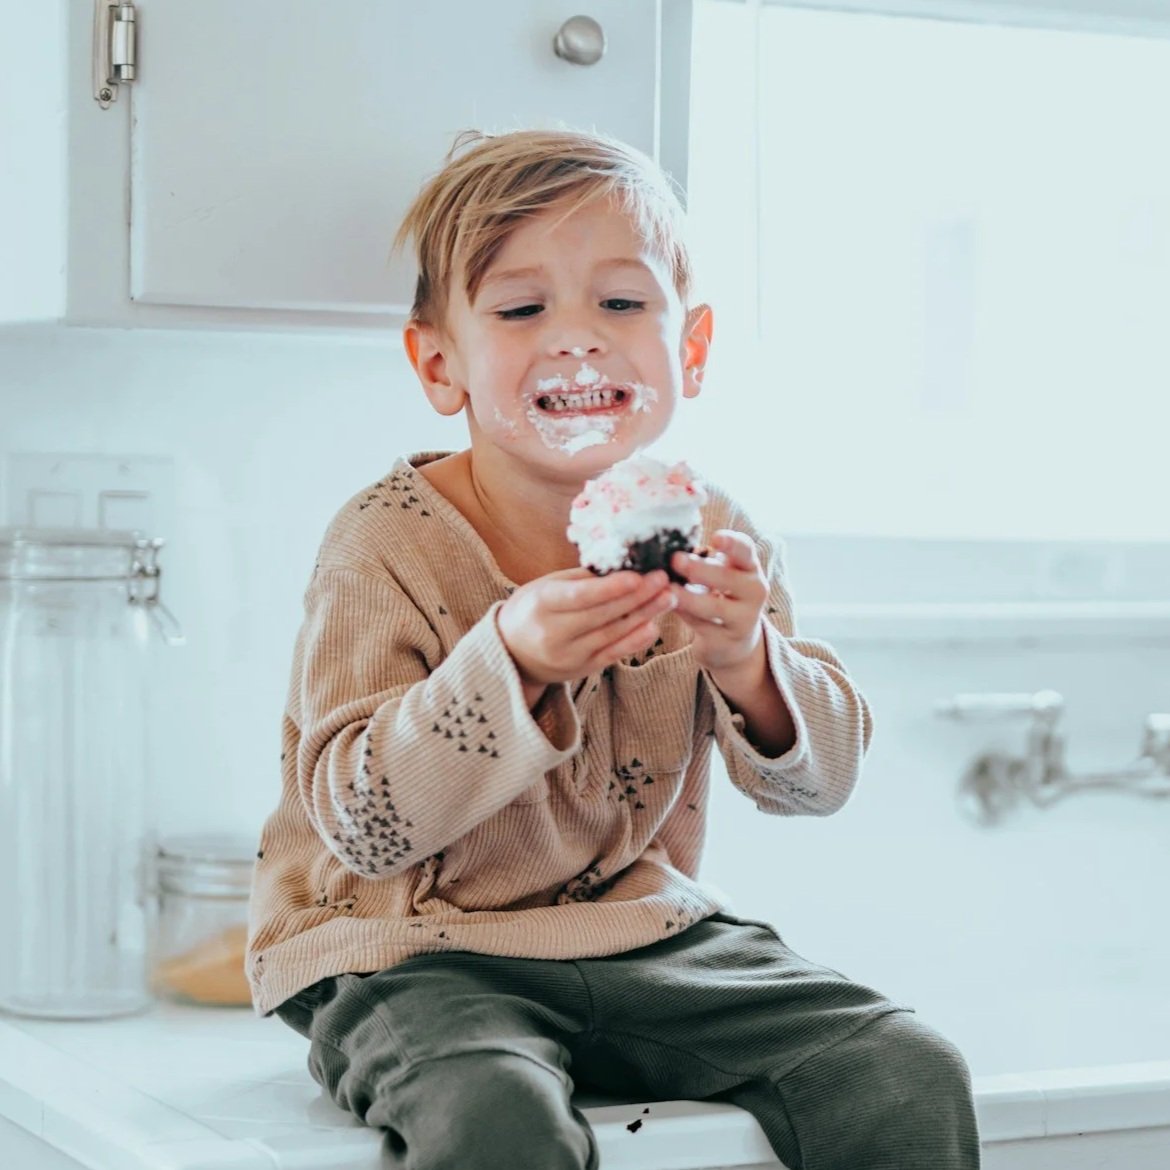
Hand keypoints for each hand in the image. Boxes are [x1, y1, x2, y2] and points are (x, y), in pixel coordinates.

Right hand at [496, 566, 676, 691]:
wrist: (511, 653)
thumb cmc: (532, 610)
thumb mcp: (546, 586)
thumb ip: (580, 580)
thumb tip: (619, 565)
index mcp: (542, 604)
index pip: (580, 597)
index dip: (611, 588)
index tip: (638, 575)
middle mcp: (553, 633)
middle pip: (602, 615)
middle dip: (637, 597)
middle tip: (663, 580)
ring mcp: (568, 655)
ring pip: (612, 634)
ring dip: (644, 615)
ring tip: (668, 597)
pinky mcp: (581, 669)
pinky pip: (613, 654)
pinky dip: (635, 640)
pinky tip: (653, 626)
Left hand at [670, 530, 767, 674]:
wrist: (735, 639)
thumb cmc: (722, 594)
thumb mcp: (722, 573)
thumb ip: (705, 559)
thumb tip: (669, 546)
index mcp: (750, 567)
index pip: (745, 550)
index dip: (732, 543)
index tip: (715, 538)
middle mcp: (754, 591)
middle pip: (728, 578)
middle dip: (700, 569)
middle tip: (676, 560)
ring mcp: (743, 618)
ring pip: (714, 606)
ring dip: (688, 597)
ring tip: (667, 588)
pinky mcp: (727, 640)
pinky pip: (702, 626)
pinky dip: (683, 615)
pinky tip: (667, 605)